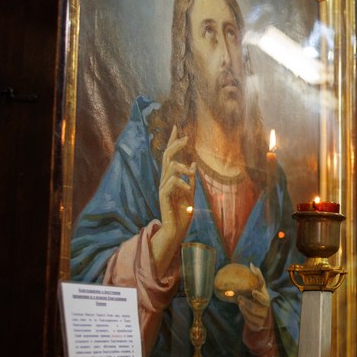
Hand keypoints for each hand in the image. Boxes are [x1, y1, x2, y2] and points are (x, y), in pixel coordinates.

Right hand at [151, 125, 195, 275]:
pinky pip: (171, 182)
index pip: (170, 156)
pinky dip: (182, 182)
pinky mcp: (163, 196)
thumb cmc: (182, 213)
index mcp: (171, 178)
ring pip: (170, 167)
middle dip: (175, 144)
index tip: (177, 127)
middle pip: (166, 156)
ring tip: (192, 173)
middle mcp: (164, 180)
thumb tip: (194, 164)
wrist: (176, 229)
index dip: (173, 142)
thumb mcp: (190, 193)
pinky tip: (188, 187)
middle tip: (187, 137)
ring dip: (184, 167)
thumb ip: (191, 180)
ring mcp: (162, 187)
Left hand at [237, 263, 270, 331]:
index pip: (264, 298)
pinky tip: (241, 309)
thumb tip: (251, 264)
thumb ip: (257, 278)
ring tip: (239, 303)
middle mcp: (265, 308)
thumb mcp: (258, 289)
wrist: (261, 316)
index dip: (259, 296)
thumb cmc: (258, 299)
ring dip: (245, 309)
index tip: (253, 292)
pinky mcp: (257, 324)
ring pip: (253, 315)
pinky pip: (251, 322)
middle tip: (240, 298)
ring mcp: (262, 317)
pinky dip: (245, 316)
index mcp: (265, 298)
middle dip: (249, 303)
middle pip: (258, 308)